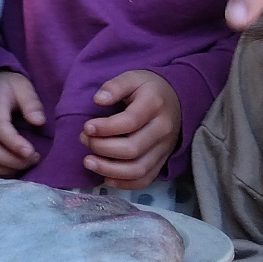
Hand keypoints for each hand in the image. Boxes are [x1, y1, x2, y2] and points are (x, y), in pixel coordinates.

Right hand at [0, 70, 43, 176]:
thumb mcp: (22, 86)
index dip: (16, 144)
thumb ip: (31, 103)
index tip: (33, 153)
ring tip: (26, 162)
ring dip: (8, 168)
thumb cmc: (8, 86)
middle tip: (35, 158)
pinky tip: (12, 167)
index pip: (0, 128)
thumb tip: (39, 122)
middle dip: (16, 160)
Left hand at [80, 70, 179, 189]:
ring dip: (109, 170)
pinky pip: (144, 180)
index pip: (130, 122)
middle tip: (85, 140)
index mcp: (154, 105)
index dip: (106, 128)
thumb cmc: (148, 89)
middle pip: (132, 148)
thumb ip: (114, 86)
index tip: (87, 127)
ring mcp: (164, 149)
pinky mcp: (162, 162)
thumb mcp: (132, 78)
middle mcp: (162, 130)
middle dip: (102, 148)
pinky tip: (105, 176)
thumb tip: (98, 100)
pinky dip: (124, 184)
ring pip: (138, 169)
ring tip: (89, 162)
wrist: (177, 101)